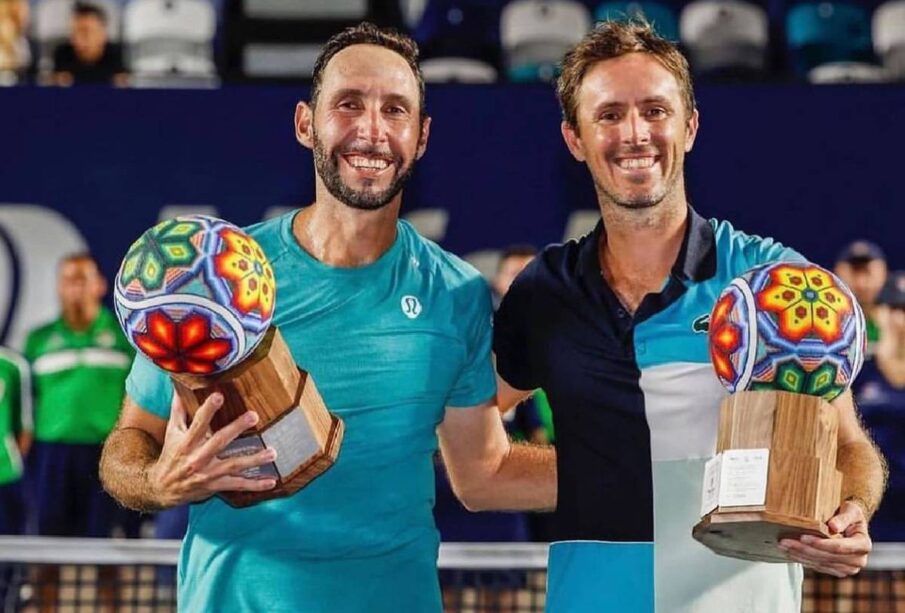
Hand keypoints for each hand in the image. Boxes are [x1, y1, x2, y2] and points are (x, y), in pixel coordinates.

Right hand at [147, 392, 276, 507]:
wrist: (162, 489)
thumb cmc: (170, 456)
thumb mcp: (171, 433)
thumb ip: (178, 410)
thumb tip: (178, 386)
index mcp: (186, 443)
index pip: (198, 424)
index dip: (208, 410)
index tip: (219, 396)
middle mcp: (197, 458)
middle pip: (219, 441)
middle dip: (236, 428)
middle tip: (254, 416)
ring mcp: (208, 474)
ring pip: (233, 465)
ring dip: (254, 459)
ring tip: (273, 452)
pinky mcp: (215, 486)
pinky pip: (237, 485)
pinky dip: (255, 485)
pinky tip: (271, 482)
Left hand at [778, 501, 871, 576]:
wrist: (850, 524)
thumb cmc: (851, 515)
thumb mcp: (851, 510)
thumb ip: (843, 517)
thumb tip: (833, 526)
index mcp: (863, 545)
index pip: (839, 547)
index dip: (820, 544)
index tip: (803, 537)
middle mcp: (858, 560)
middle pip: (826, 557)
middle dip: (804, 549)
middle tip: (785, 541)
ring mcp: (847, 568)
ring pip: (820, 563)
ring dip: (800, 555)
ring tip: (784, 546)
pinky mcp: (837, 570)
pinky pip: (818, 567)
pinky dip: (804, 559)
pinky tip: (792, 552)